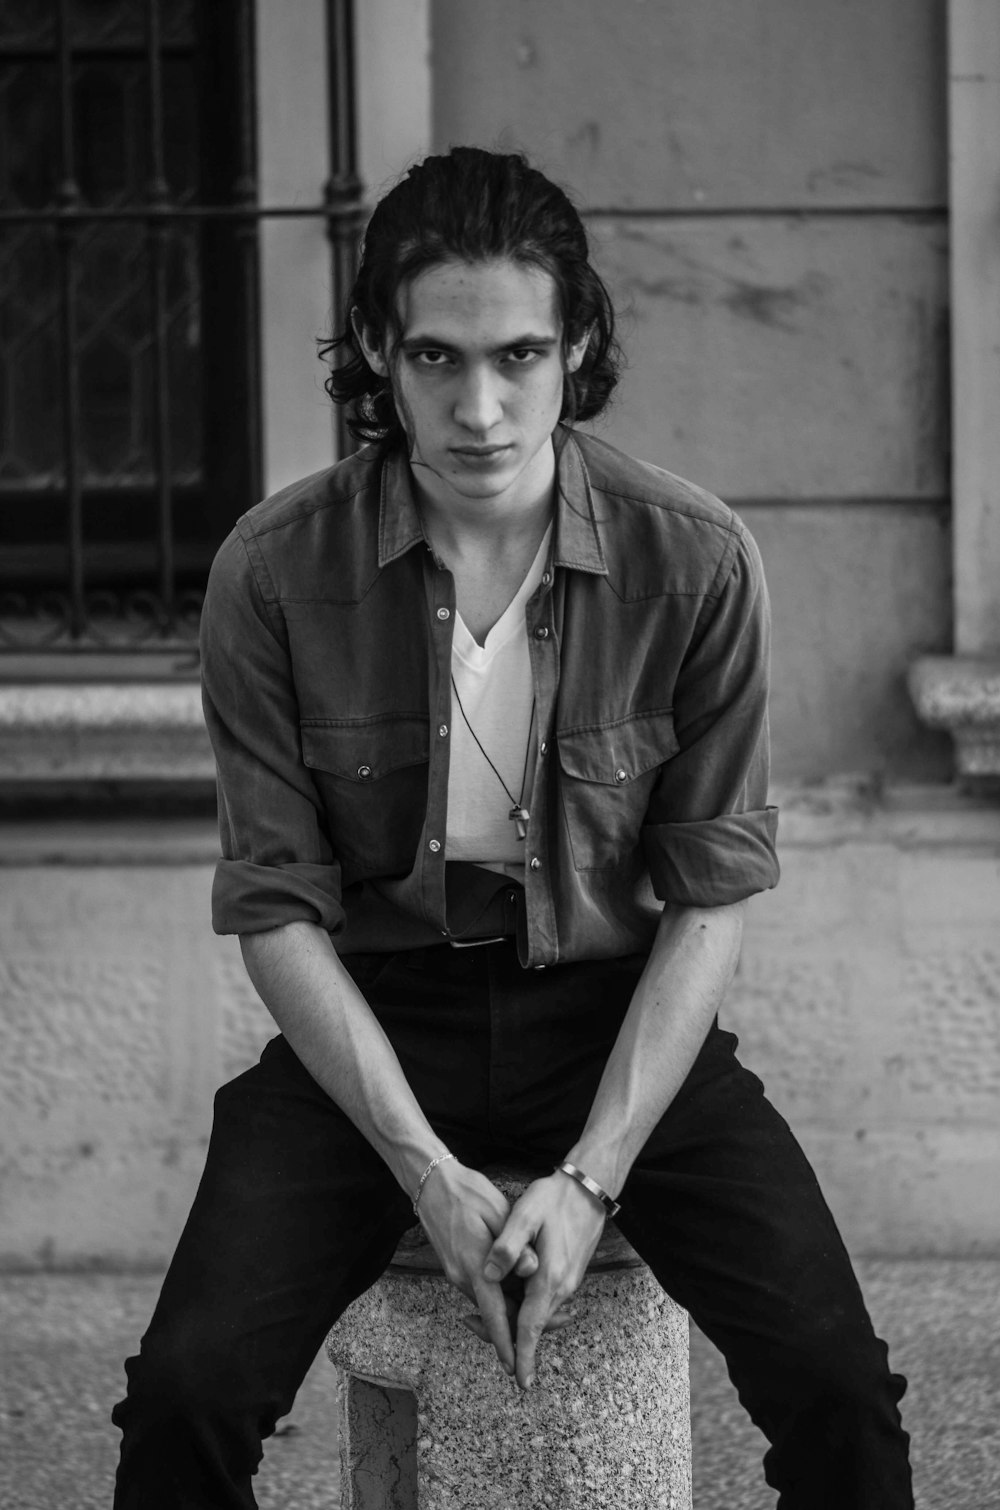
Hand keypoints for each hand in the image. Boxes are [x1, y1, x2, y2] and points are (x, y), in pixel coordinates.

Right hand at [414, 1160, 537, 1376]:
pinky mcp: (457, 1267)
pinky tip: (521, 1284)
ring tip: (547, 1304)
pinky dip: (503, 1295)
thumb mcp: (497, 1212)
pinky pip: (483, 1291)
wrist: (431, 1183)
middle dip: (522, 1327)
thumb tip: (532, 1270)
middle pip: (496, 1314)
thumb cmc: (467, 1193)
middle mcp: (464, 1277)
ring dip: (514, 1309)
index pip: (494, 1316)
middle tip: (561, 1320)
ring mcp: (458, 1273)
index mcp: (475, 1266)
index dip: (507, 1343)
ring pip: (491, 1303)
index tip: (516, 1368)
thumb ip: (515, 1245)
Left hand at [482, 1171, 606, 1388]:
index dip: (523, 1354)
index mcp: (550, 1277)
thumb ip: (508, 1245)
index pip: (532, 1326)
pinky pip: (545, 1302)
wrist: (589, 1187)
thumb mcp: (526, 1214)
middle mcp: (562, 1287)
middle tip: (470, 1325)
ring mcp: (567, 1282)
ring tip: (480, 1312)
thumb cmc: (555, 1198)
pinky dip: (526, 1307)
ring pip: (538, 1314)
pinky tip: (509, 1295)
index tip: (520, 1381)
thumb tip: (489, 1276)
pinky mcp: (568, 1274)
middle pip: (532, 1326)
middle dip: (506, 1336)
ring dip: (514, 1320)